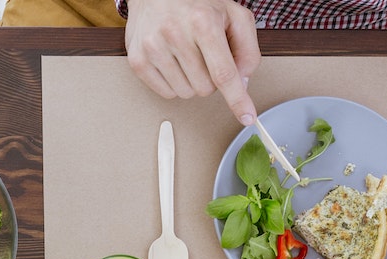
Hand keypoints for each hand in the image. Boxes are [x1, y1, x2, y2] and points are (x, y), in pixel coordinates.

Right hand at [125, 0, 260, 125]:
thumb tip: (242, 83)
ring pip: (186, 94)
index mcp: (204, 22)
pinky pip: (166, 93)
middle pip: (206, 88)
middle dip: (211, 79)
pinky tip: (173, 62)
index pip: (224, 72)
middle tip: (206, 57)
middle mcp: (176, 35)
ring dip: (192, 82)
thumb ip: (247, 48)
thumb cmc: (197, 4)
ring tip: (187, 56)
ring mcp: (153, 49)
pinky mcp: (138, 60)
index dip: (238, 99)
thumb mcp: (233, 15)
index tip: (248, 118)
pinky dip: (175, 83)